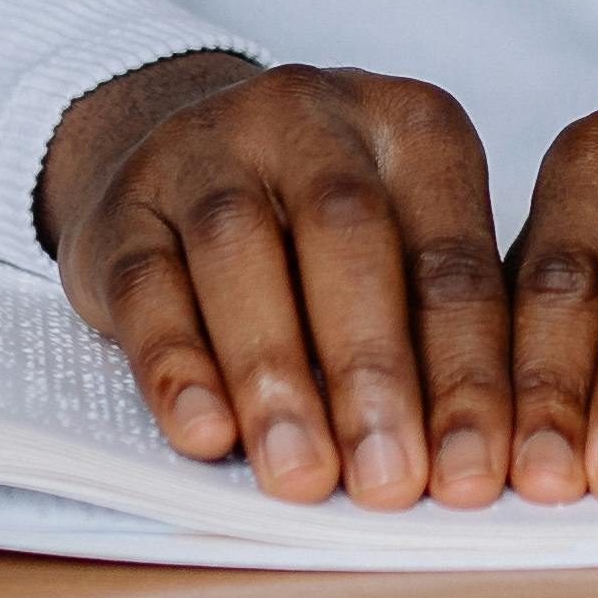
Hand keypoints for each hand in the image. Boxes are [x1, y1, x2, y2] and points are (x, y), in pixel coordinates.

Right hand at [38, 52, 506, 510]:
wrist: (183, 157)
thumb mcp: (402, 251)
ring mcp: (206, 149)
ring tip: (302, 475)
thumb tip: (465, 466)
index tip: (473, 479)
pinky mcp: (124, 206)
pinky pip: (146, 283)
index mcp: (412, 127)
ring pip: (239, 249)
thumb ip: (435, 338)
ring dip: (275, 375)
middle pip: (349, 234)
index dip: (468, 375)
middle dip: (374, 370)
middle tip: (389, 482)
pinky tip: (205, 433)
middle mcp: (310, 116)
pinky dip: (177, 365)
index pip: (452, 259)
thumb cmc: (323, 234)